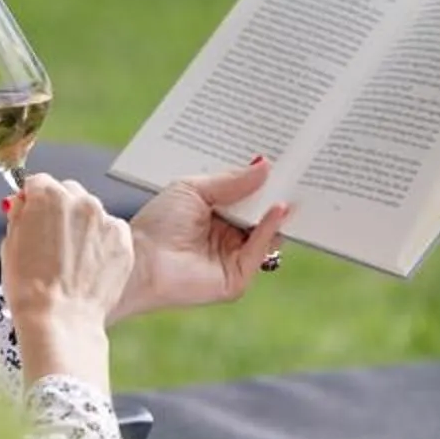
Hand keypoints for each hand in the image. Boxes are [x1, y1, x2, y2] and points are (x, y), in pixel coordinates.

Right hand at [0, 174, 135, 328]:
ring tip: (70, 259)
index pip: (38, 183)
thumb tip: (22, 201)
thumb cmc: (28, 287)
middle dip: (58, 209)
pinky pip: (109, 231)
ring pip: (91, 212)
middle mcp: (81, 200)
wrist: (60, 319)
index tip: (30, 215)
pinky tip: (88, 266)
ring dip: (81, 225)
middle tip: (50, 240)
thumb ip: (18, 215)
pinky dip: (100, 242)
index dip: (31, 200)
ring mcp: (106, 219)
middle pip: (67, 192)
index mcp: (47, 195)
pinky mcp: (123, 240)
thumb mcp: (9, 245)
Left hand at [111, 156, 291, 324]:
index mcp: (214, 216)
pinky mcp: (237, 278)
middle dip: (276, 194)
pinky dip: (270, 229)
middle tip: (298, 170)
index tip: (282, 160)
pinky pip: (260, 251)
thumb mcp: (196, 190)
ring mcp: (233, 258)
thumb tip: (265, 165)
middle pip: (260, 214)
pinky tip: (277, 208)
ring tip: (294, 185)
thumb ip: (232, 181)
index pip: (246, 197)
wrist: (141, 261)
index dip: (262, 181)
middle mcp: (226, 237)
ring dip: (279, 210)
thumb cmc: (159, 224)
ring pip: (266, 233)